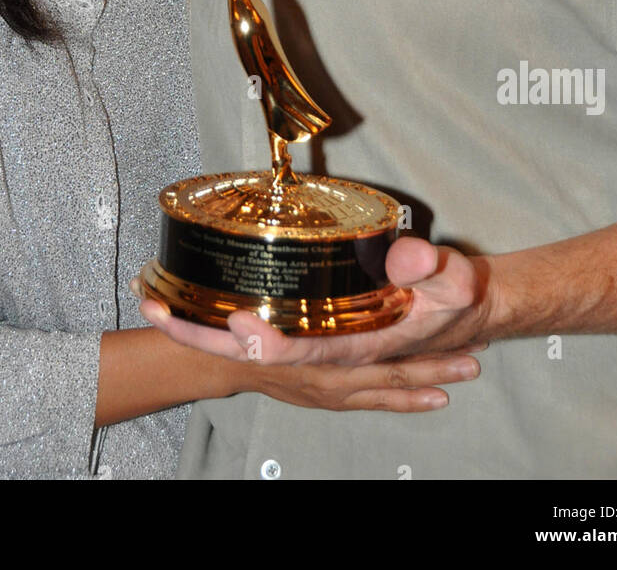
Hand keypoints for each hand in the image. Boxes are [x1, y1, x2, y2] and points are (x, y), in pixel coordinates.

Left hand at [136, 236, 493, 369]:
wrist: (465, 324)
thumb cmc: (453, 301)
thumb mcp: (456, 280)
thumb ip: (435, 268)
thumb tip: (408, 254)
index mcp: (357, 347)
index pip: (304, 350)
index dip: (268, 341)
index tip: (234, 319)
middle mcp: (328, 360)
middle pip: (252, 357)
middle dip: (199, 338)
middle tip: (153, 307)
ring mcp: (315, 358)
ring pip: (243, 354)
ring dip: (197, 334)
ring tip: (152, 308)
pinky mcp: (311, 348)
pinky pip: (253, 347)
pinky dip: (217, 335)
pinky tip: (190, 317)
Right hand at [239, 344, 481, 412]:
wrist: (227, 363)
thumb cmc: (243, 329)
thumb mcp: (245, 321)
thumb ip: (263, 322)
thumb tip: (273, 304)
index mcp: (323, 353)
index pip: (376, 353)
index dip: (415, 352)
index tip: (451, 336)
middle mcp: (337, 375)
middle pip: (397, 371)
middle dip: (437, 364)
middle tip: (473, 358)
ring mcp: (341, 389)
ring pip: (395, 385)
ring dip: (432, 375)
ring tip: (468, 367)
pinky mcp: (339, 396)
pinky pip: (382, 398)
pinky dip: (409, 397)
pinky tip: (436, 397)